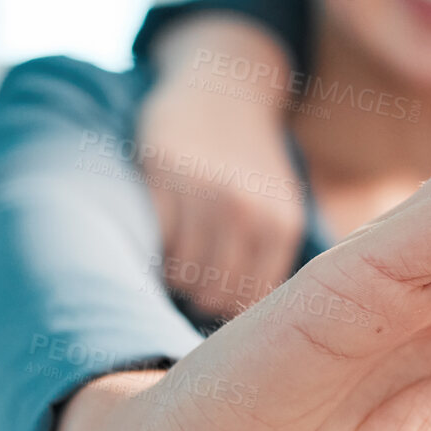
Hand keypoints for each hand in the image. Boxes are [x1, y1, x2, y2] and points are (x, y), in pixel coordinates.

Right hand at [135, 17, 303, 319]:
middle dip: (193, 301)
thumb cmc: (248, 162)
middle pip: (210, 297)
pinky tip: (157, 230)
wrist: (226, 86)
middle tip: (185, 286)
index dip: (223, 320)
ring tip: (172, 255)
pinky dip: (149, 244)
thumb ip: (262, 262)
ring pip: (176, 273)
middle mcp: (248, 211)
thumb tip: (241, 344)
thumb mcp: (276, 208)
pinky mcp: (163, 170)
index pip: (247, 307)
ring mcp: (205, 191)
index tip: (211, 319)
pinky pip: (150, 235)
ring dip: (168, 276)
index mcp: (281, 226)